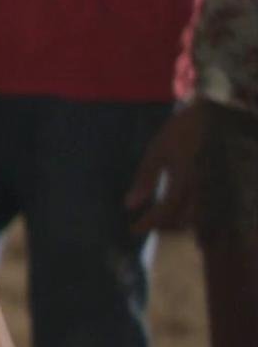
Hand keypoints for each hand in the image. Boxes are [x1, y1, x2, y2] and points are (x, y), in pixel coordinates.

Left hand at [123, 102, 207, 234]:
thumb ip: (144, 179)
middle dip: (164, 226)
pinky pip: (205, 208)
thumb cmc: (180, 132)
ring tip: (162, 220)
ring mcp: (212, 186)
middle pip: (183, 219)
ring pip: (197, 217)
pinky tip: (179, 212)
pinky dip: (191, 216)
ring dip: (178, 223)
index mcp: (184, 179)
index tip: (134, 229)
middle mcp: (201, 187)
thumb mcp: (157, 151)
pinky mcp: (217, 184)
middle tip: (148, 224)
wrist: (211, 117)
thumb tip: (129, 205)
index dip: (149, 223)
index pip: (165, 210)